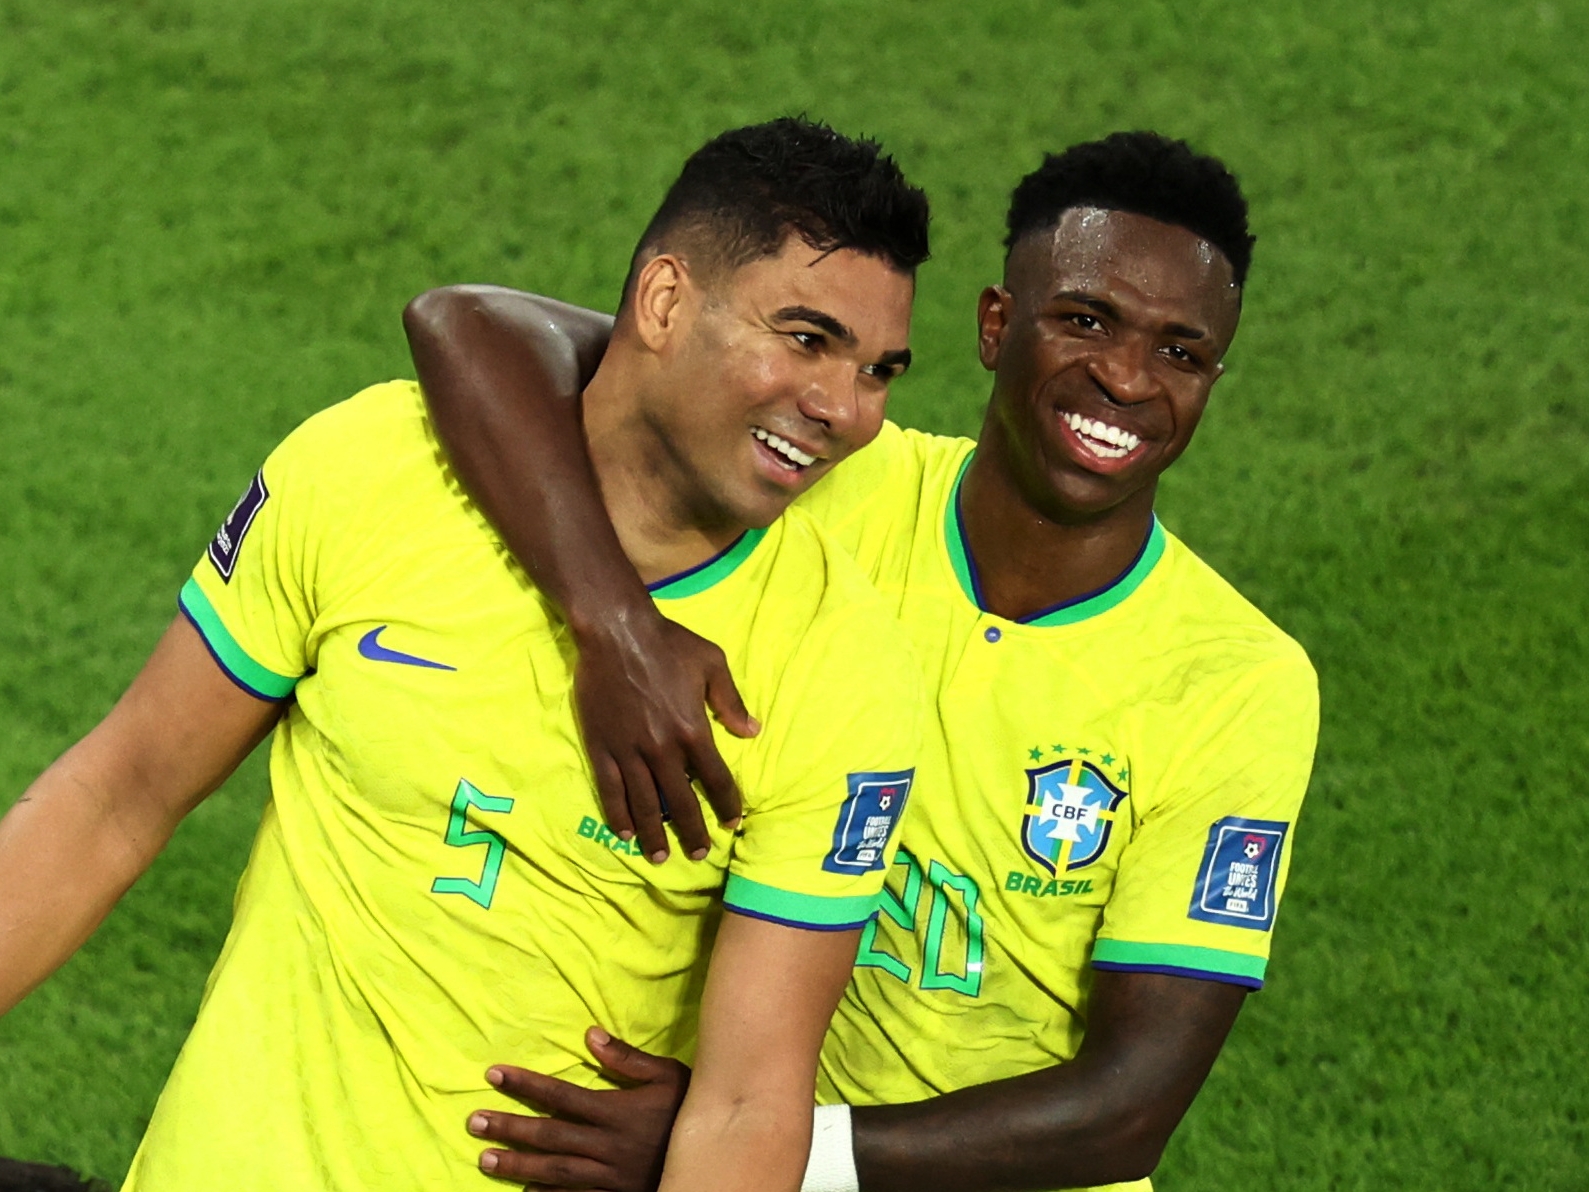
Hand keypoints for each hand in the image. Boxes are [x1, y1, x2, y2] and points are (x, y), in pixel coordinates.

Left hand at [471, 1027, 690, 1191]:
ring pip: (556, 1171)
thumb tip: (589, 1034)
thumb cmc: (690, 1110)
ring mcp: (611, 1178)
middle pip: (550, 1135)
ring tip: (485, 1159)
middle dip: (509, 1127)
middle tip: (474, 1122)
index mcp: (618, 1111)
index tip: (494, 1076)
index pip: (562, 1095)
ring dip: (518, 1164)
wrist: (720, 1157)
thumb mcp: (669, 1076)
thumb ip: (628, 1058)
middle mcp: (608, 1145)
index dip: (526, 1085)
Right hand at [573, 603, 758, 862]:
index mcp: (693, 730)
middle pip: (681, 802)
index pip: (716, 779)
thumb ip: (731, 701)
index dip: (727, 804)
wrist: (616, 632)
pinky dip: (618, 815)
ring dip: (654, 834)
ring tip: (661, 857)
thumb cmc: (668, 643)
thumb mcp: (711, 663)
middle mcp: (663, 749)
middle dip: (692, 832)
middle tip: (699, 855)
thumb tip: (752, 732)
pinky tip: (625, 833)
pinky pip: (611, 790)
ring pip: (645, 804)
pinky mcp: (602, 747)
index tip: (732, 822)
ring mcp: (630, 751)